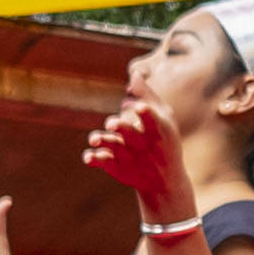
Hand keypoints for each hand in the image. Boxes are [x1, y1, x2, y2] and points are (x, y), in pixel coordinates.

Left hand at [82, 102, 195, 227]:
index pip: (152, 119)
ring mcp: (130, 156)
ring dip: (103, 141)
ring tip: (94, 139)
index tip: (140, 108)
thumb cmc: (165, 141)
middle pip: (129, 134)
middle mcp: (143, 144)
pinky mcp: (118, 167)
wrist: (165, 180)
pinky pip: (104, 162)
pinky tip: (87, 157)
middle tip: (112, 124)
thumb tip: (134, 74)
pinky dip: (95, 159)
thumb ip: (147, 95)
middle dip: (121, 127)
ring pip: (114, 147)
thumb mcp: (165, 118)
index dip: (146, 113)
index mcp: (157, 130)